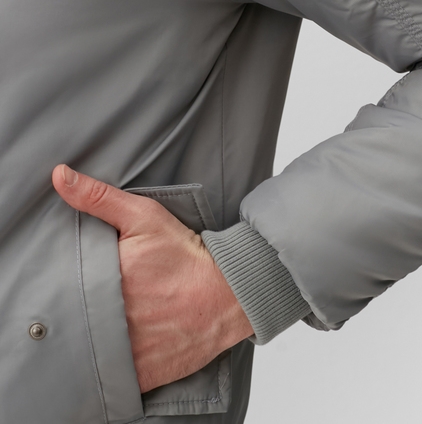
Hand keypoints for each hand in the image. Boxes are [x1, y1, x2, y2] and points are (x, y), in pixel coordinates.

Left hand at [52, 164, 253, 392]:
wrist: (229, 292)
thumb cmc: (186, 255)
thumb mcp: (144, 217)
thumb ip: (99, 198)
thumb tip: (60, 176)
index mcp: (103, 282)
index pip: (60, 287)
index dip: (63, 284)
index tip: (78, 278)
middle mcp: (111, 320)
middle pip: (73, 320)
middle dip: (79, 311)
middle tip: (98, 299)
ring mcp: (125, 352)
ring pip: (89, 351)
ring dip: (94, 340)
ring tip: (111, 322)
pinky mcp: (141, 375)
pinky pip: (112, 377)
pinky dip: (113, 366)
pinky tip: (124, 346)